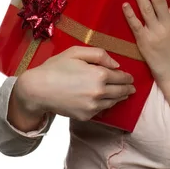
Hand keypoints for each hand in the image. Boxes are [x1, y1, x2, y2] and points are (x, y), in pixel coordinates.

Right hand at [12, 46, 134, 122]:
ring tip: (123, 95)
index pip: (121, 77)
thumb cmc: (55, 67)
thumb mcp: (76, 52)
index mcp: (99, 74)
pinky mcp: (86, 116)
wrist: (38, 89)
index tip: (130, 77)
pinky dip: (105, 105)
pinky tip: (106, 101)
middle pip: (121, 91)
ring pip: (113, 102)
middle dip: (128, 88)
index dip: (127, 77)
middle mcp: (99, 92)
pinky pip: (101, 110)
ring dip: (120, 98)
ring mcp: (93, 106)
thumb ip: (99, 55)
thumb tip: (116, 64)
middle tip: (132, 88)